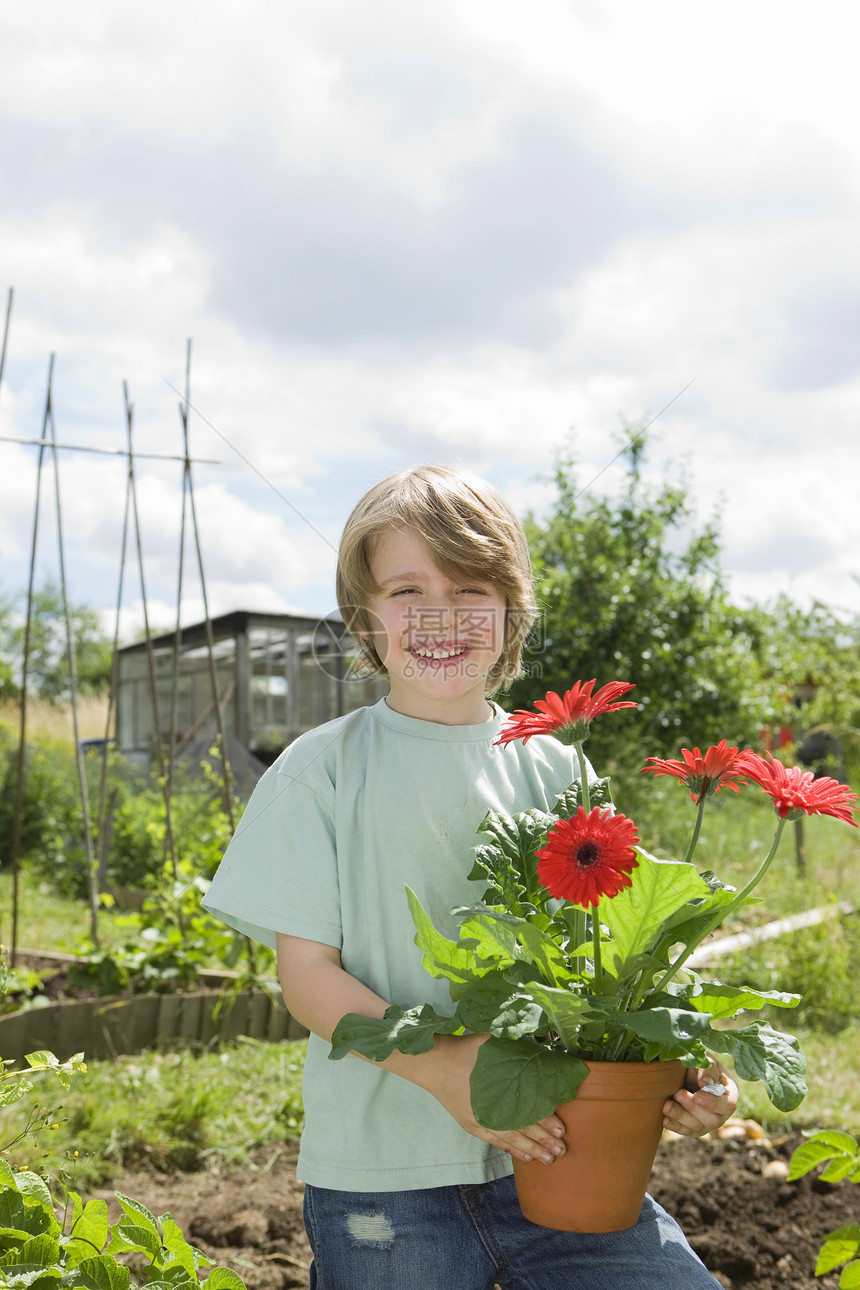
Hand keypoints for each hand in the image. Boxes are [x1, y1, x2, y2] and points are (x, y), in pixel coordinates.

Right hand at [420, 1033, 567, 1164]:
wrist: (433, 1062)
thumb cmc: (464, 1049)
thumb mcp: (490, 1040)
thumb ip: (515, 1045)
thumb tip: (541, 1049)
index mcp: (496, 1090)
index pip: (525, 1109)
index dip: (544, 1120)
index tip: (561, 1129)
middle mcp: (488, 1109)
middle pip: (521, 1127)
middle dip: (543, 1140)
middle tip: (562, 1150)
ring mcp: (479, 1120)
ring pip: (510, 1139)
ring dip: (530, 1149)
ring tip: (548, 1159)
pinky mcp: (471, 1124)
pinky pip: (495, 1140)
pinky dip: (511, 1149)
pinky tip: (526, 1156)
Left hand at [662, 1060, 738, 1136]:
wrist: (685, 1070)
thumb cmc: (698, 1062)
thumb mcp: (705, 1059)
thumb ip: (708, 1068)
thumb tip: (706, 1083)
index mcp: (729, 1094)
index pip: (728, 1105)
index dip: (713, 1103)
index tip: (697, 1095)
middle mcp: (721, 1112)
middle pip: (712, 1120)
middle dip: (693, 1108)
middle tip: (678, 1093)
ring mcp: (708, 1122)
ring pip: (698, 1127)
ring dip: (681, 1117)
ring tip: (667, 1105)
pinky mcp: (694, 1128)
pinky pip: (686, 1132)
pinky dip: (675, 1127)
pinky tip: (664, 1119)